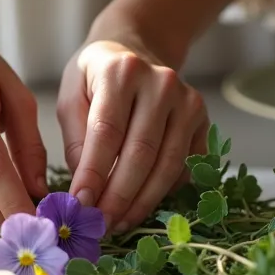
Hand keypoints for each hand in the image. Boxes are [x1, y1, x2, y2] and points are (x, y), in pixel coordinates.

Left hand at [58, 37, 208, 233]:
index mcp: (121, 71)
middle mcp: (161, 82)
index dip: (95, 172)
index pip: (107, 131)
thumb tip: (86, 189)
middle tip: (100, 224)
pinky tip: (141, 206)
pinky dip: (164, 192)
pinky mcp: (203, 119)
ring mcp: (188, 100)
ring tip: (119, 223)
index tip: (80, 204)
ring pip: (168, 164)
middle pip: (141, 152)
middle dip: (119, 196)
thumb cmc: (96, 78)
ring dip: (142, 201)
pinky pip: (186, 166)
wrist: (136, 51)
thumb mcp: (71, 96)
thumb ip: (75, 139)